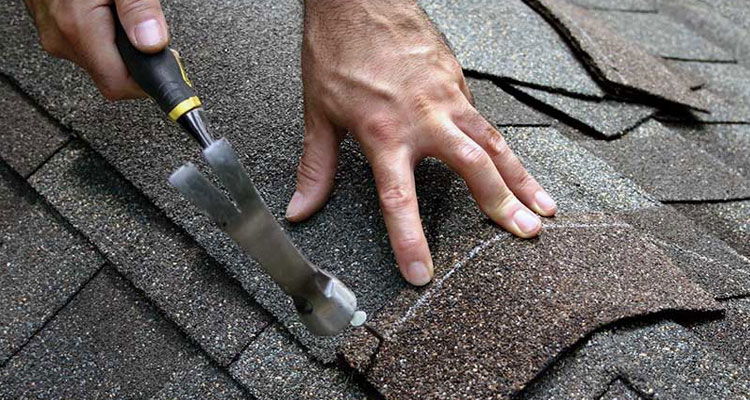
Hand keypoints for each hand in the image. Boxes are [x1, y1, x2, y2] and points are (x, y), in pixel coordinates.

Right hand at [24, 0, 168, 99]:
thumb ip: (139, 9)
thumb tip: (153, 43)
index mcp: (79, 28)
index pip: (118, 86)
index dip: (146, 83)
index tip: (166, 69)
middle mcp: (60, 36)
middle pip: (110, 75)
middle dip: (136, 61)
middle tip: (151, 34)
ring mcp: (52, 31)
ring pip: (98, 60)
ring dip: (119, 46)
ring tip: (127, 16)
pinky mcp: (50, 24)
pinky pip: (84, 42)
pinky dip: (103, 34)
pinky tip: (108, 11)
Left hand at [287, 0, 557, 285]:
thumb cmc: (337, 50)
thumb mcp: (318, 113)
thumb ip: (316, 167)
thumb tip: (301, 208)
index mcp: (384, 133)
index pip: (400, 199)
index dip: (411, 240)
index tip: (422, 272)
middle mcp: (423, 118)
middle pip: (472, 167)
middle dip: (502, 204)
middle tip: (527, 232)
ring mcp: (446, 96)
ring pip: (493, 141)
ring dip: (522, 176)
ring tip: (545, 206)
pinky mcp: (457, 79)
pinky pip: (482, 117)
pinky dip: (500, 144)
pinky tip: (511, 163)